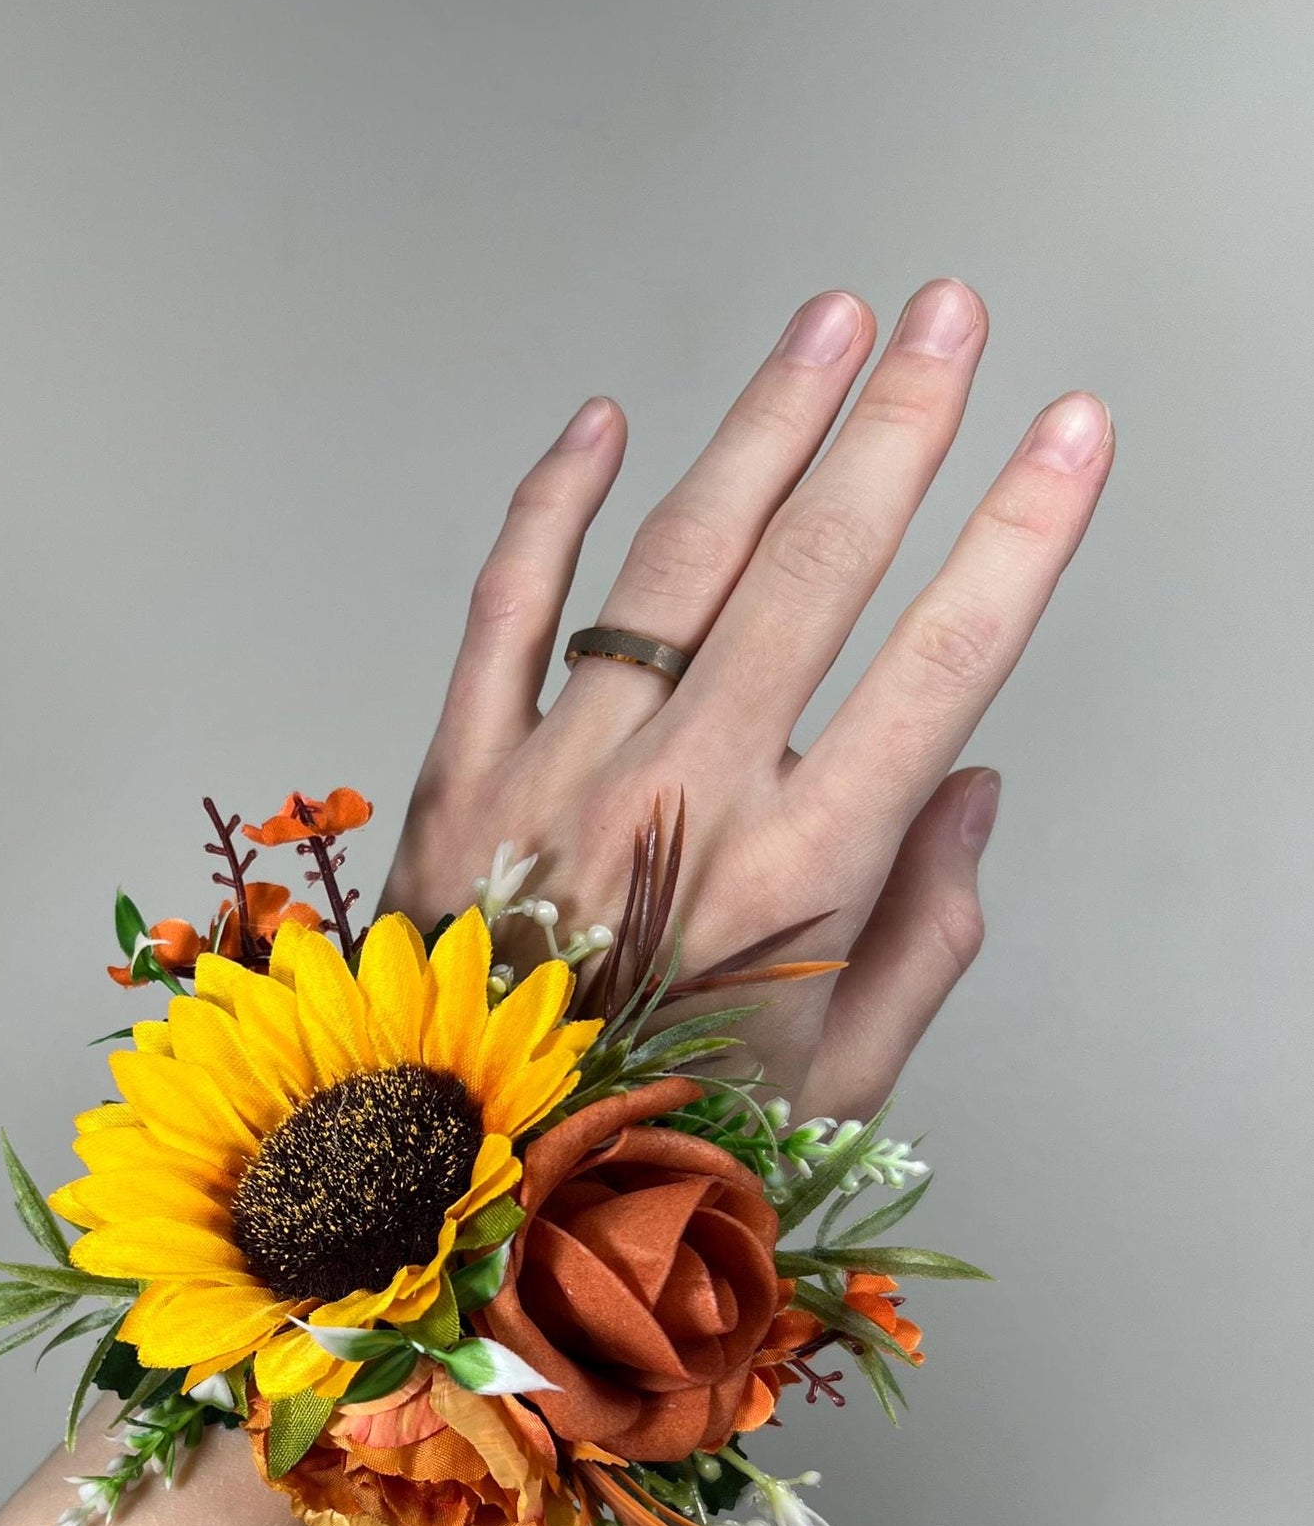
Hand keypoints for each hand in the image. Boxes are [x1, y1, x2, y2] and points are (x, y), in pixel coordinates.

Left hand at [381, 280, 1111, 1112]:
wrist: (454, 1205)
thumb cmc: (655, 1153)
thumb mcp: (836, 1089)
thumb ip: (920, 941)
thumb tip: (969, 796)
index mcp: (796, 880)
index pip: (940, 670)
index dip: (1018, 539)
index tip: (1071, 437)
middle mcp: (680, 806)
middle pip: (811, 576)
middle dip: (896, 431)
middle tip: (952, 320)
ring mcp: (557, 777)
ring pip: (673, 568)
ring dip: (760, 432)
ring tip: (830, 329)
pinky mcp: (456, 777)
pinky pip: (506, 613)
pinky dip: (552, 513)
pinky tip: (603, 426)